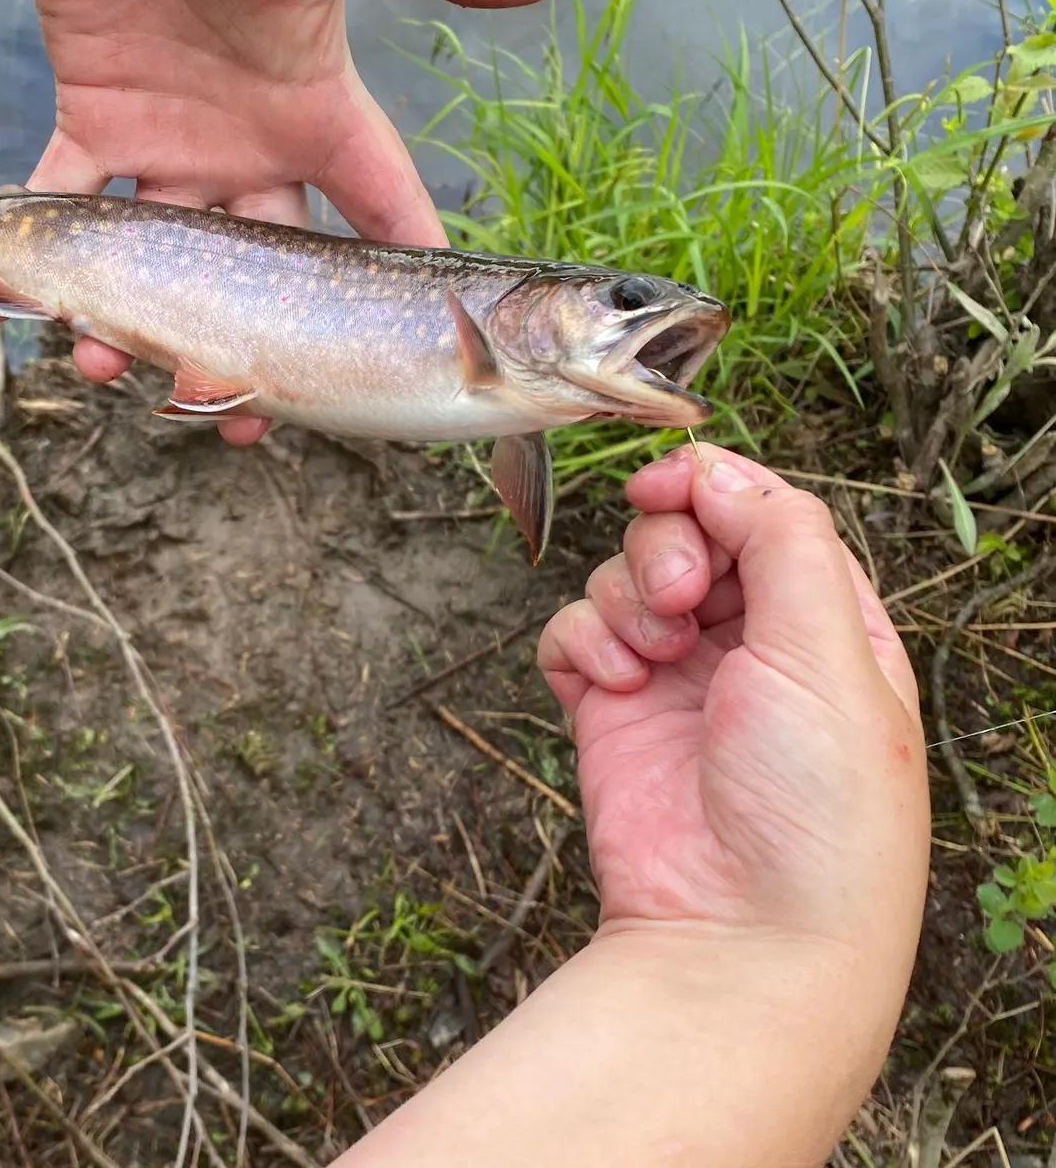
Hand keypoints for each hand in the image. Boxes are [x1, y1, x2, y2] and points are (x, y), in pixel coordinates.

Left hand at [13, 0, 568, 443]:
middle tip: (248, 418)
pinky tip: (39, 309)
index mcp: (320, 110)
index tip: (425, 362)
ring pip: (168, 262)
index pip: (382, 212)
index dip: (404, 290)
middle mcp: (253, 144)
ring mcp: (172, 139)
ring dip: (148, 324)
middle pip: (271, 273)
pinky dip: (47, 254)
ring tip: (122, 376)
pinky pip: (68, 199)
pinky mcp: (93, 117)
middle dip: (263, 348)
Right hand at [538, 442, 928, 957]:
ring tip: (656, 662)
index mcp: (825, 622)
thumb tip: (716, 469)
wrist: (739, 934)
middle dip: (669, 550)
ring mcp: (675, 674)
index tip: (665, 485)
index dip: (711, 486)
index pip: (764, 513)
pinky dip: (583, 645)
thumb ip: (781, 541)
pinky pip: (571, 632)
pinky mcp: (610, 708)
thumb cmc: (816, 809)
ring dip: (628, 602)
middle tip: (682, 600)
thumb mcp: (831, 655)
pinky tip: (615, 687)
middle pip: (685, 532)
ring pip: (623, 575)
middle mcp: (749, 641)